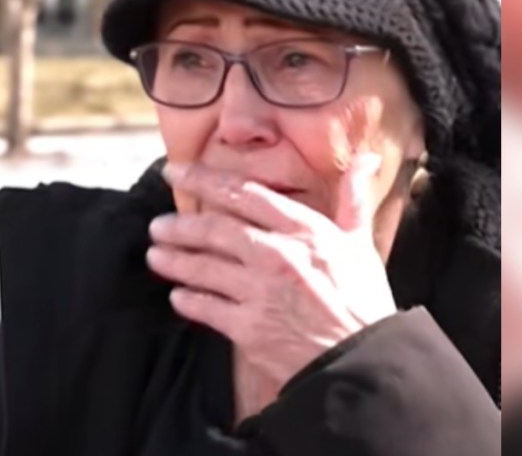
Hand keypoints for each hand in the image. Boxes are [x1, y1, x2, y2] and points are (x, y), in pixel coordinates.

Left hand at [146, 157, 395, 388]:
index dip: (204, 179)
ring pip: (203, 267)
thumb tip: (366, 159)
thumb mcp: (360, 244)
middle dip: (180, 225)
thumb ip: (353, 199)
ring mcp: (259, 292)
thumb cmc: (362, 302)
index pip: (244, 194)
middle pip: (215, 229)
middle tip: (157, 224)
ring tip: (155, 255)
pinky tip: (177, 296)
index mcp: (304, 230)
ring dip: (174, 260)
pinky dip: (187, 300)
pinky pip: (206, 307)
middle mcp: (277, 255)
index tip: (176, 171)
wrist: (362, 362)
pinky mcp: (249, 328)